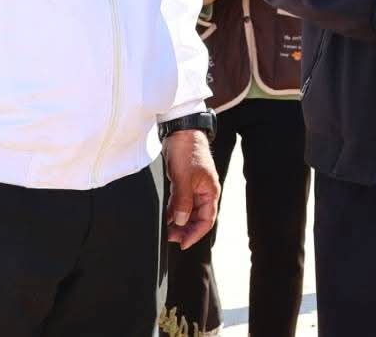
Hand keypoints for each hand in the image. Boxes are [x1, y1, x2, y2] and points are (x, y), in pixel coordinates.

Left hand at [164, 130, 220, 248]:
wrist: (180, 132)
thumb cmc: (188, 151)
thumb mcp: (184, 177)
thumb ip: (183, 201)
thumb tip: (181, 221)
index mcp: (210, 191)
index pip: (207, 220)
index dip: (195, 234)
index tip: (182, 244)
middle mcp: (204, 192)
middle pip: (197, 218)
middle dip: (185, 230)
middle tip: (170, 237)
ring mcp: (194, 188)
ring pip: (188, 212)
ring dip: (178, 222)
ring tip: (166, 229)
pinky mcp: (184, 183)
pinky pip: (181, 203)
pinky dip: (174, 211)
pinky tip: (165, 216)